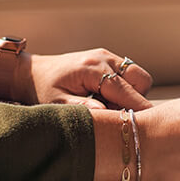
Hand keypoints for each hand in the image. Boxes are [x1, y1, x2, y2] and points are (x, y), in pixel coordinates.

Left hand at [19, 49, 152, 109]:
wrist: (32, 72)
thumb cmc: (42, 89)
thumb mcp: (56, 103)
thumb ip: (81, 108)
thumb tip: (104, 113)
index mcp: (91, 69)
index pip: (125, 90)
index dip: (138, 107)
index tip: (147, 124)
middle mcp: (104, 58)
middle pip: (140, 79)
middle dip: (136, 100)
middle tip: (116, 114)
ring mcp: (107, 56)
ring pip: (137, 76)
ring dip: (130, 94)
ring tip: (106, 105)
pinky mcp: (108, 59)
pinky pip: (128, 75)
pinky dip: (124, 89)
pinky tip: (104, 98)